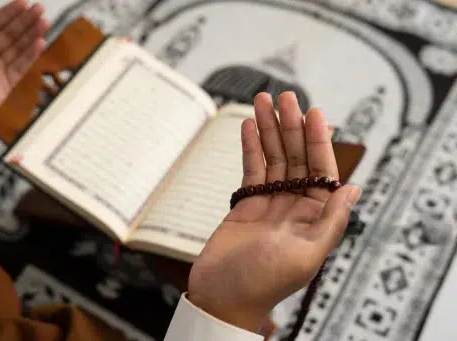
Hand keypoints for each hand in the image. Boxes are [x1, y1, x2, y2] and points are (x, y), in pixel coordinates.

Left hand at [0, 0, 48, 130]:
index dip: (8, 13)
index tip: (23, 2)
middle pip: (9, 35)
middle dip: (25, 21)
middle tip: (39, 9)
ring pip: (18, 49)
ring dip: (32, 35)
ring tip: (44, 22)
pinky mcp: (2, 87)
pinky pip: (19, 68)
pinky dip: (31, 56)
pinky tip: (40, 43)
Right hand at [188, 92, 361, 331]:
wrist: (223, 296)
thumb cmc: (263, 282)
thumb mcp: (306, 255)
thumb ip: (331, 222)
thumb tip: (354, 188)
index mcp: (314, 217)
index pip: (321, 169)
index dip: (318, 139)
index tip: (313, 112)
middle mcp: (295, 206)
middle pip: (296, 157)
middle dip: (290, 126)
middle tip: (284, 96)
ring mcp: (269, 203)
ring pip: (272, 158)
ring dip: (268, 130)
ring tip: (263, 101)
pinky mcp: (246, 204)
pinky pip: (250, 170)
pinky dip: (250, 147)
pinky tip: (248, 127)